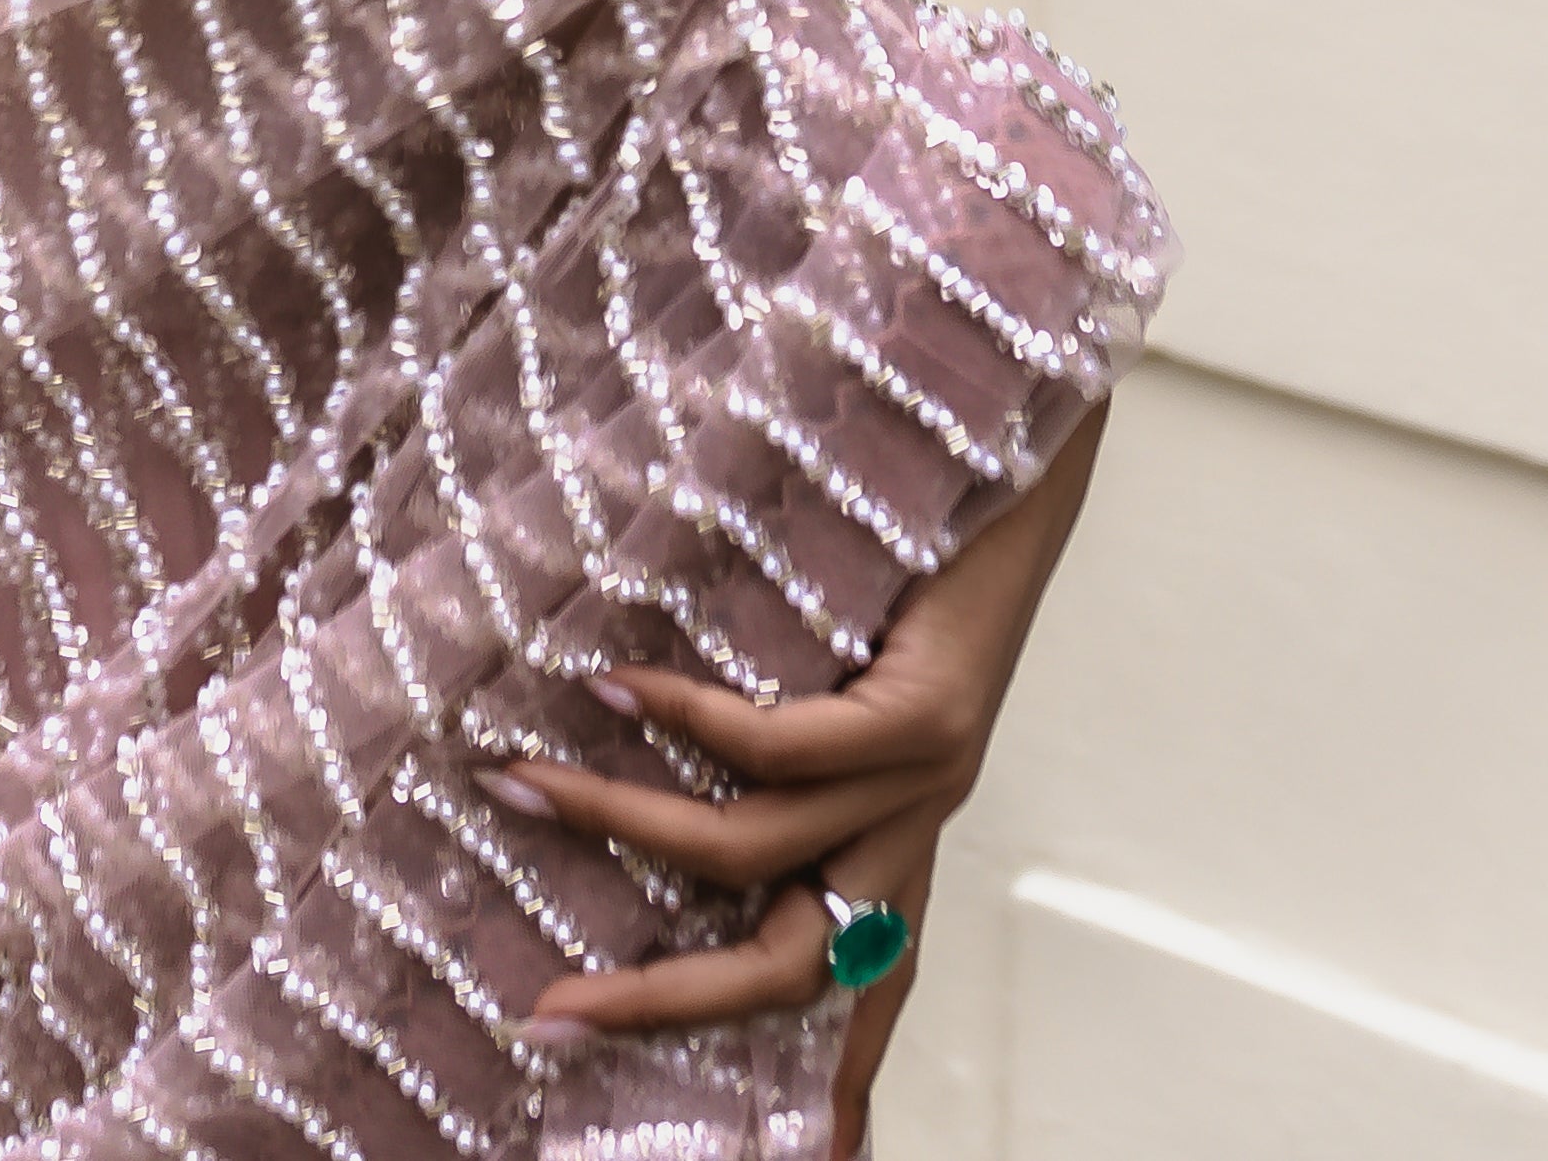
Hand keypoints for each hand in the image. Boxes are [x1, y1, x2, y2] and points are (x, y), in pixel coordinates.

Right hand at [475, 407, 1103, 1156]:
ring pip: (754, 858)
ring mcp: (928, 779)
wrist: (1027, 458)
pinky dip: (681, 720)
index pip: (857, 994)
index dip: (825, 1090)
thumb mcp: (837, 666)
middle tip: (547, 1013)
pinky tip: (610, 683)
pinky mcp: (930, 715)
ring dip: (620, 825)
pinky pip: (780, 748)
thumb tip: (618, 716)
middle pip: (783, 971)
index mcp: (899, 839)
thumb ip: (770, 726)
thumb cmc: (916, 551)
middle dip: (660, 1005)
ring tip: (520, 782)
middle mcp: (916, 830)